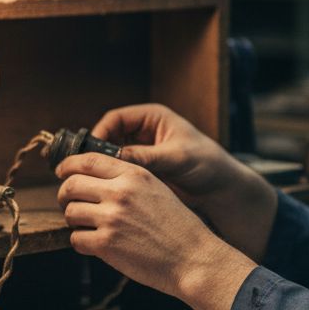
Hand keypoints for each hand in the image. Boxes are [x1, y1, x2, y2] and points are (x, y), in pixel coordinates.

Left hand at [55, 153, 255, 309]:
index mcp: (134, 174)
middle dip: (64, 195)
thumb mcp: (157, 189)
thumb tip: (92, 178)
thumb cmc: (177, 227)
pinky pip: (76, 239)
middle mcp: (120, 192)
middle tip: (68, 204)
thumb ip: (127, 180)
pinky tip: (95, 245)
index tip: (61, 172)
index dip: (68, 165)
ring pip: (70, 212)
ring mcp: (111, 219)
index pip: (88, 160)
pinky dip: (81, 243)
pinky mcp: (106, 245)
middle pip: (71, 185)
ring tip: (87, 227)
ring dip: (74, 221)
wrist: (194, 258)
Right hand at [92, 104, 277, 260]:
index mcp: (152, 118)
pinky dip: (112, 178)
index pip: (115, 119)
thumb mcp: (176, 158)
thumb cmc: (207, 164)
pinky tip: (107, 191)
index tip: (90, 153)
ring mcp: (142, 151)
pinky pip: (120, 170)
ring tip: (94, 183)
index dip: (99, 133)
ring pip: (111, 155)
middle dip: (97, 152)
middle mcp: (144, 132)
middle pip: (108, 136)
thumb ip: (146, 156)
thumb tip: (115, 158)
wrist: (222, 189)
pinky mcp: (142, 169)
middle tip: (85, 170)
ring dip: (103, 167)